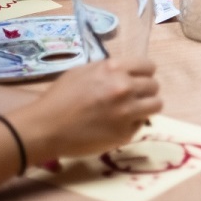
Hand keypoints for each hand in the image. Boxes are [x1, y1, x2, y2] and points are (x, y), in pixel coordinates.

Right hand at [10, 58, 161, 163]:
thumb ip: (108, 70)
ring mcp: (127, 111)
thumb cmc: (59, 98)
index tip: (139, 79)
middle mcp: (124, 88)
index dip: (145, 73)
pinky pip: (141, 125)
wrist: (45, 128)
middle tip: (133, 97)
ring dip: (146, 107)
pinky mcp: (125, 133)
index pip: (149, 66)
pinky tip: (117, 125)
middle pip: (154, 86)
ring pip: (156, 105)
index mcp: (114, 69)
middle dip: (145, 90)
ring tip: (132, 111)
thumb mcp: (83, 72)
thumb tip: (125, 72)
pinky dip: (133, 124)